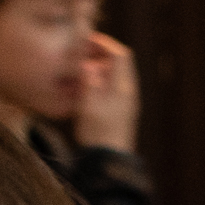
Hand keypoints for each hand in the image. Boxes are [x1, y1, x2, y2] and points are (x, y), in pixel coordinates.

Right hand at [70, 30, 140, 152]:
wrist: (110, 163)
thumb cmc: (99, 134)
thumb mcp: (88, 104)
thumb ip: (88, 80)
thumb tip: (87, 63)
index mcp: (123, 87)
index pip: (120, 54)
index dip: (103, 44)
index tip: (85, 41)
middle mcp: (127, 92)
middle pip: (117, 63)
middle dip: (98, 56)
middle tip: (78, 56)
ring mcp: (124, 102)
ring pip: (112, 76)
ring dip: (96, 70)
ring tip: (77, 73)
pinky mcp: (118, 112)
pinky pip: (109, 89)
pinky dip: (96, 83)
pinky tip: (81, 90)